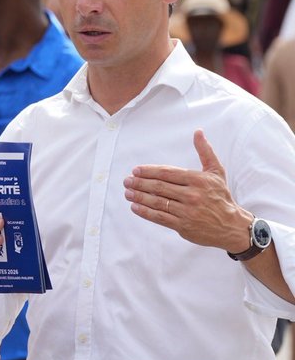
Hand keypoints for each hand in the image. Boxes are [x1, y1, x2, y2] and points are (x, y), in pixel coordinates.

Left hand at [123, 129, 251, 250]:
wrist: (233, 227)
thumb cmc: (221, 197)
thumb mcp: (216, 172)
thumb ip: (205, 151)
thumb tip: (198, 131)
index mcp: (198, 180)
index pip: (167, 173)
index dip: (149, 171)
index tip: (135, 171)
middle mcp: (192, 195)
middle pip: (159, 187)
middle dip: (139, 183)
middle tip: (126, 181)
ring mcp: (187, 212)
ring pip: (158, 202)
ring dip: (139, 197)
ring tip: (128, 193)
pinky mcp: (184, 226)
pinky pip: (161, 218)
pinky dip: (146, 212)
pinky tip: (135, 207)